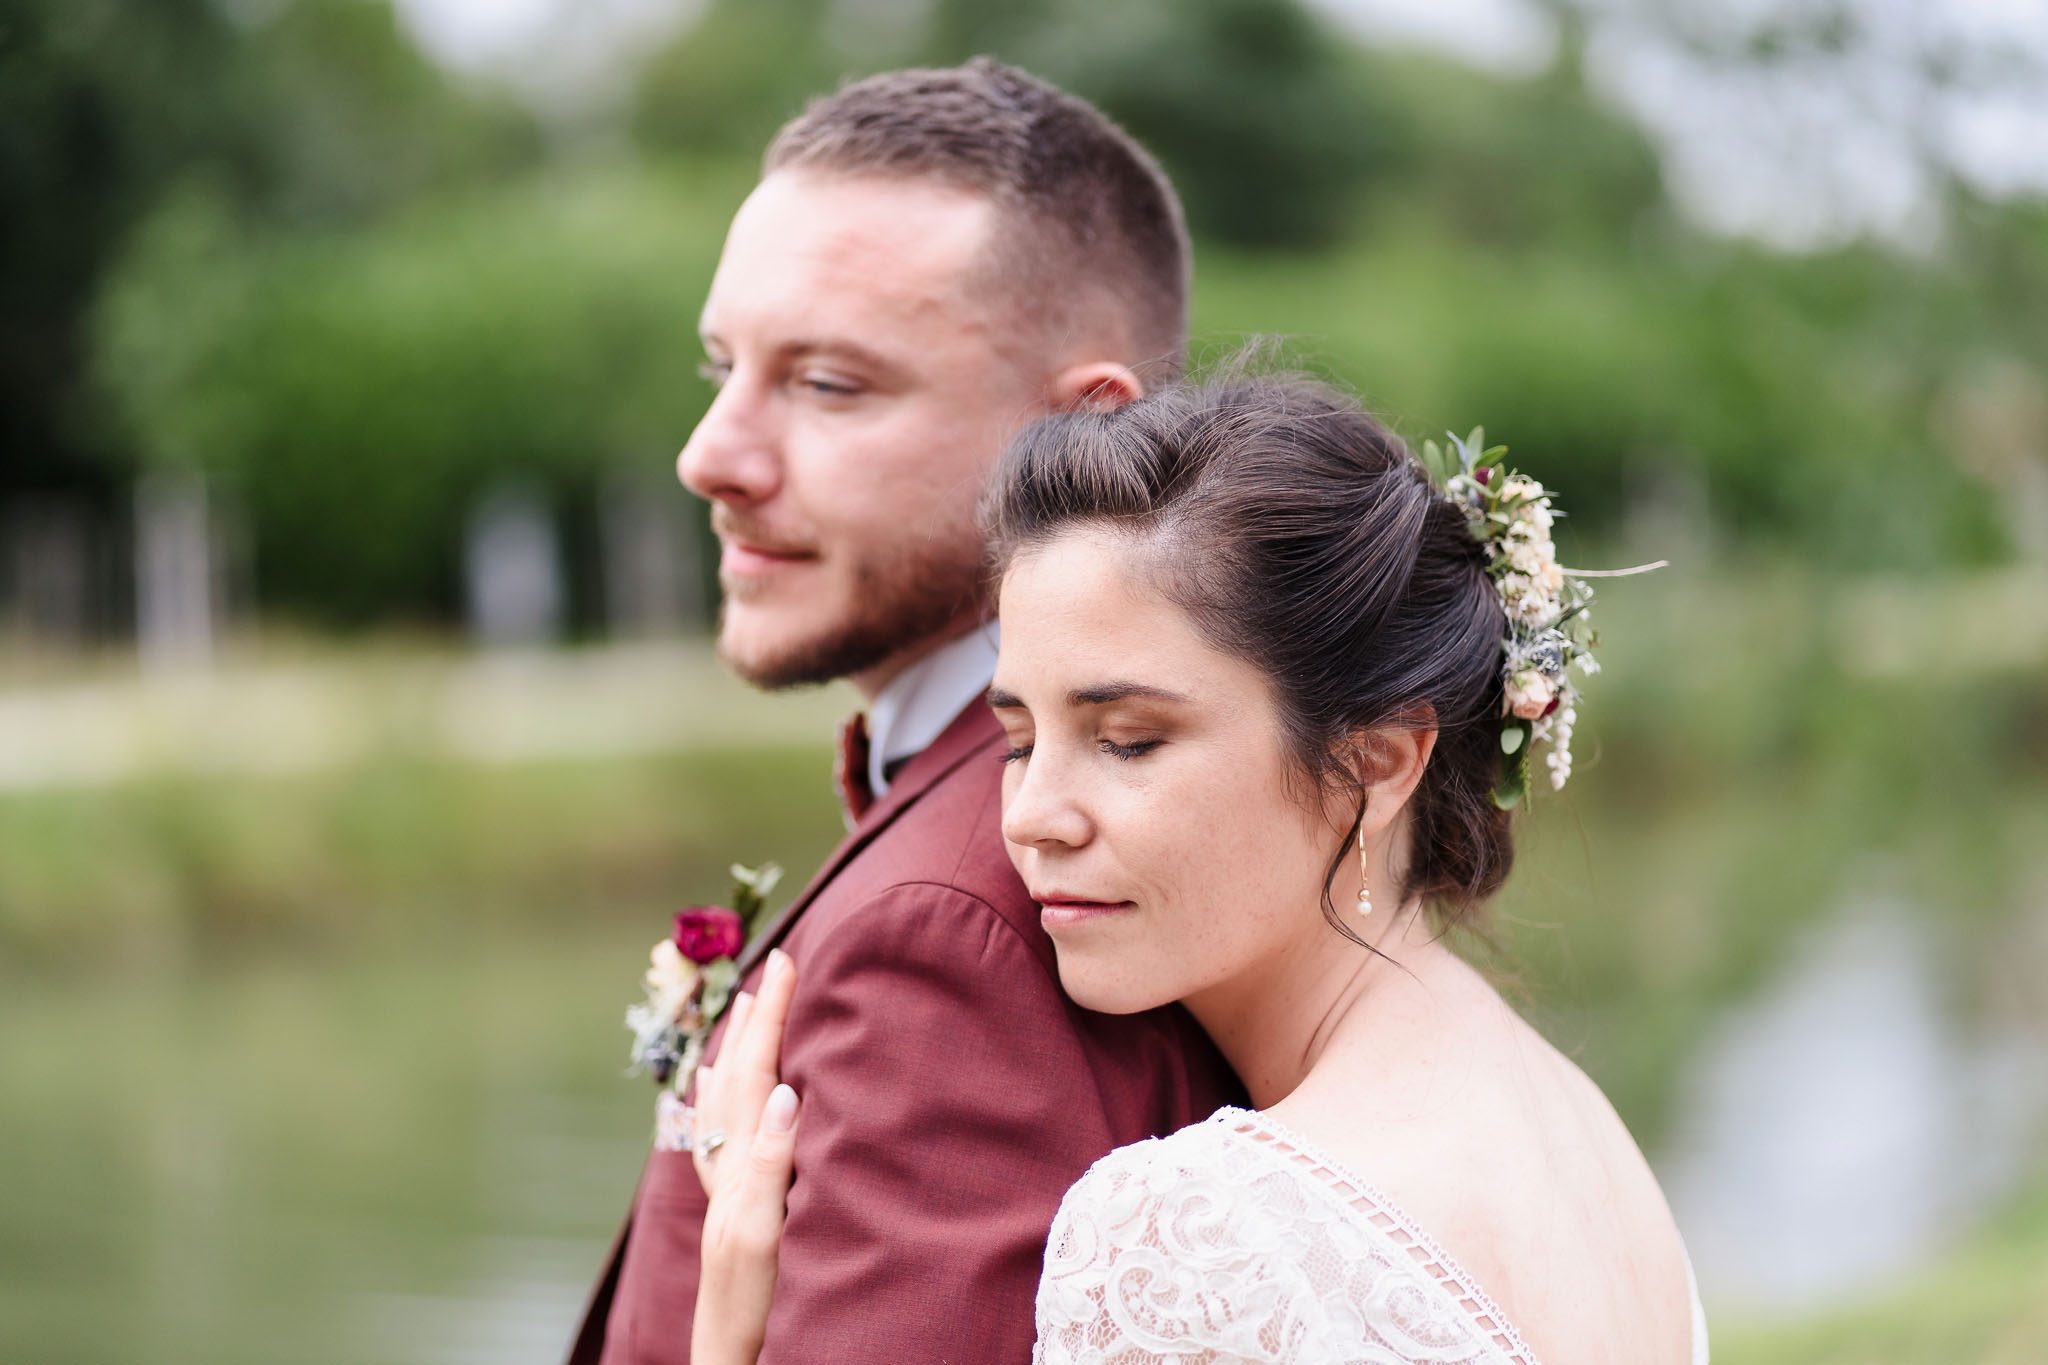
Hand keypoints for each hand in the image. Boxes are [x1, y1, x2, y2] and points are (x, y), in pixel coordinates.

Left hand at [689, 948, 800, 1364]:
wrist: (729, 1351)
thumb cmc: (751, 1300)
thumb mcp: (763, 1230)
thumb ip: (770, 1161)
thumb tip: (782, 1090)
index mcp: (740, 1164)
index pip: (756, 1070)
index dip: (773, 1015)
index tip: (789, 959)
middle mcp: (727, 1166)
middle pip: (736, 1074)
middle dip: (756, 1017)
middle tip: (776, 964)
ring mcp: (726, 1184)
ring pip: (726, 1096)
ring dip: (738, 1046)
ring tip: (745, 1007)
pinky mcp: (731, 1204)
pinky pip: (719, 1130)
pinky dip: (719, 1094)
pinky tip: (712, 1081)